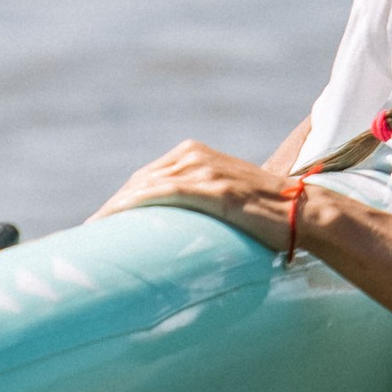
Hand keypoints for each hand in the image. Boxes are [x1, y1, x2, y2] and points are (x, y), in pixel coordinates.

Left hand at [91, 139, 296, 249]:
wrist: (304, 213)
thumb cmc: (266, 215)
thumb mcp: (225, 200)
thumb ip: (200, 202)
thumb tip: (178, 235)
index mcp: (194, 154)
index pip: (145, 179)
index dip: (118, 203)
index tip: (97, 227)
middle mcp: (194, 156)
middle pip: (138, 182)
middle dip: (111, 209)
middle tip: (86, 237)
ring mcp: (203, 170)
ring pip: (144, 188)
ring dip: (114, 212)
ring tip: (92, 238)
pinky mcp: (212, 188)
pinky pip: (162, 194)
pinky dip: (133, 207)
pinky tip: (114, 223)